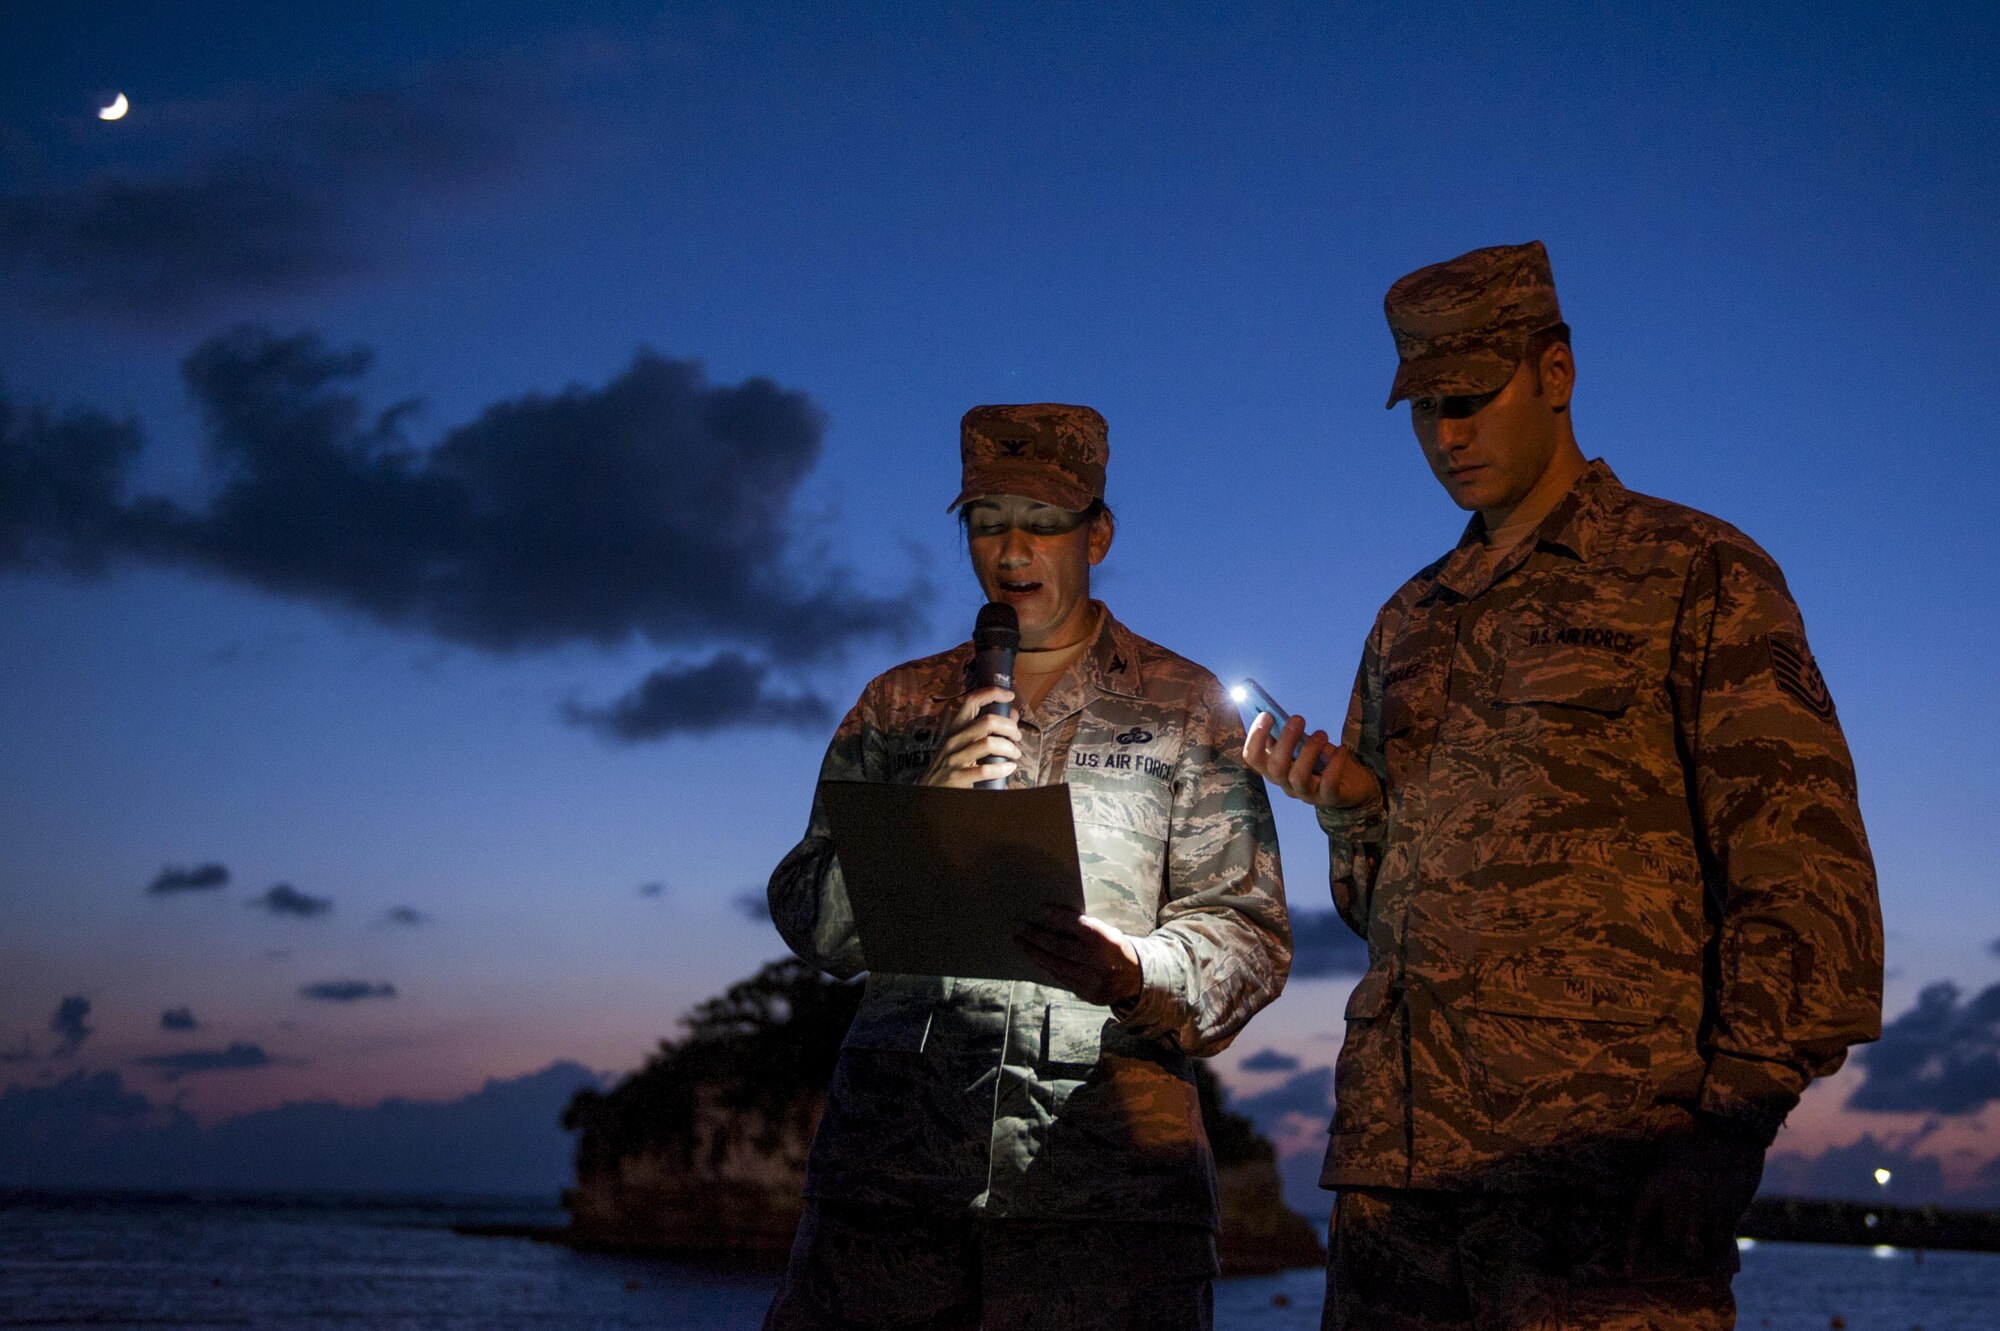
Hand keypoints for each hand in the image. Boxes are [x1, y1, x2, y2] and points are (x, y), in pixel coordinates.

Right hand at [920, 686, 1021, 787]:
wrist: (930, 792)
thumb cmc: (951, 765)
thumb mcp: (964, 743)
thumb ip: (987, 729)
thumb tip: (1012, 715)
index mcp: (956, 727)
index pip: (972, 700)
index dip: (993, 693)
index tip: (1009, 695)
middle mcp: (954, 739)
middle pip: (987, 721)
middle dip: (1009, 727)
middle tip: (1017, 736)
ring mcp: (954, 758)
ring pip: (988, 744)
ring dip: (1009, 748)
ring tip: (1015, 754)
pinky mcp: (957, 777)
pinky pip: (984, 770)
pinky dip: (1002, 768)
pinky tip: (1009, 768)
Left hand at [1017, 905, 1141, 1004]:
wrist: (1136, 979)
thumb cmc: (1116, 949)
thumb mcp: (1109, 933)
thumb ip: (1086, 929)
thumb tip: (1054, 917)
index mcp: (1106, 940)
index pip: (1077, 925)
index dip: (1057, 917)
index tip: (1041, 909)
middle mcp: (1098, 960)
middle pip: (1059, 946)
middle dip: (1036, 936)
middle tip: (1019, 927)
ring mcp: (1091, 979)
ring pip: (1055, 964)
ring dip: (1034, 952)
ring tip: (1020, 942)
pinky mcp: (1086, 992)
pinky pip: (1060, 977)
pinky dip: (1046, 966)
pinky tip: (1035, 957)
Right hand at [1243, 712, 1379, 809]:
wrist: (1351, 783)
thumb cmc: (1322, 760)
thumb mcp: (1303, 746)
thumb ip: (1289, 736)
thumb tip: (1277, 716)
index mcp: (1274, 769)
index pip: (1253, 758)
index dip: (1255, 738)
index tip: (1266, 715)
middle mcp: (1286, 784)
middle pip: (1275, 767)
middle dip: (1285, 741)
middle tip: (1298, 718)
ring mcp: (1306, 793)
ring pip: (1298, 777)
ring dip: (1309, 751)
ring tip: (1321, 734)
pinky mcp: (1328, 798)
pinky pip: (1328, 784)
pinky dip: (1335, 765)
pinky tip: (1341, 749)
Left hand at [1624, 1120, 1766, 1274]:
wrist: (1730, 1127)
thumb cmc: (1694, 1135)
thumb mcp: (1666, 1151)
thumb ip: (1660, 1174)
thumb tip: (1651, 1184)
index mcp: (1655, 1186)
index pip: (1638, 1225)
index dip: (1632, 1251)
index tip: (1627, 1271)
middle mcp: (1675, 1202)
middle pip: (1667, 1241)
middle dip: (1672, 1245)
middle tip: (1678, 1244)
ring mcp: (1701, 1210)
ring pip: (1691, 1249)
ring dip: (1694, 1253)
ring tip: (1696, 1253)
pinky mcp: (1726, 1213)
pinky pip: (1719, 1247)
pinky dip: (1719, 1265)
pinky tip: (1719, 1283)